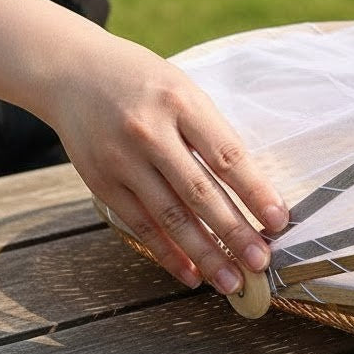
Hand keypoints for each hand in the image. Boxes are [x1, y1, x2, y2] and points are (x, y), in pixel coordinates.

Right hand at [44, 32, 288, 294]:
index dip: (256, 192)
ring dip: (205, 254)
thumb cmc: (146, 84)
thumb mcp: (186, 93)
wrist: (74, 73)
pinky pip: (140, 225)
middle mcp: (149, 133)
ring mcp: (122, 160)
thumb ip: (215, 135)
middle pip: (200, 193)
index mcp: (182, 103)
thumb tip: (256, 191)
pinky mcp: (101, 182)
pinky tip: (192, 274)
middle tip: (261, 262)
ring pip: (170, 217)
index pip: (226, 156)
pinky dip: (168, 254)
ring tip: (232, 280)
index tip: (278, 220)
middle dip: (234, 233)